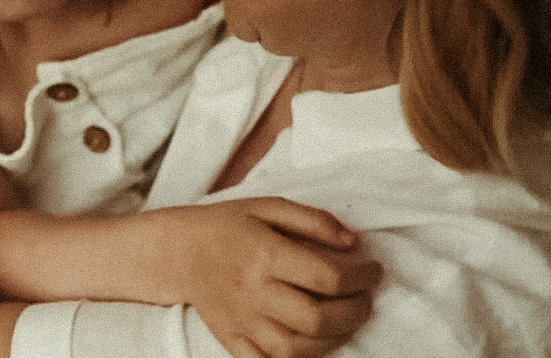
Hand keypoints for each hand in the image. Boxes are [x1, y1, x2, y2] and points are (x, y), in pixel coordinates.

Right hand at [140, 198, 381, 357]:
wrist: (176, 251)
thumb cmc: (225, 225)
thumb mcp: (267, 206)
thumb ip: (313, 220)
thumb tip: (353, 243)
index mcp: (265, 254)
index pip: (328, 278)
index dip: (363, 277)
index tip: (374, 269)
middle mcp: (254, 292)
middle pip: (318, 318)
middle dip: (356, 312)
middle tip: (365, 298)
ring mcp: (242, 321)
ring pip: (298, 349)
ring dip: (333, 339)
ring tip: (344, 319)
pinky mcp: (233, 340)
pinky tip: (313, 342)